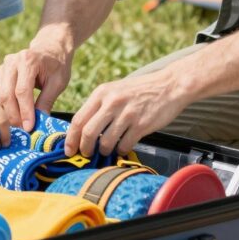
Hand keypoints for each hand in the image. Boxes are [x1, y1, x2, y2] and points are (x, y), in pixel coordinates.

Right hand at [0, 40, 71, 132]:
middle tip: (22, 131)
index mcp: (28, 60)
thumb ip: (47, 101)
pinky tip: (11, 118)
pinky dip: (2, 108)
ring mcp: (3, 66)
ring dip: (6, 113)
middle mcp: (12, 61)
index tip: (29, 127)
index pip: (22, 91)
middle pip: (7, 94)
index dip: (25, 111)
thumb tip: (39, 123)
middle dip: (14, 115)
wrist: (50, 48)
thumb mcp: (58, 82)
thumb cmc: (57, 65)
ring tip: (17, 127)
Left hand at [65, 71, 183, 157]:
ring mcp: (127, 114)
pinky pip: (124, 145)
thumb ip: (99, 106)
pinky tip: (123, 147)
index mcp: (102, 93)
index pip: (78, 119)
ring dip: (104, 150)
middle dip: (84, 149)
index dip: (71, 138)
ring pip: (105, 142)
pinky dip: (121, 150)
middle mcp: (112, 102)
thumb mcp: (115, 90)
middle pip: (88, 133)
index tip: (69, 150)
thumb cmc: (140, 90)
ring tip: (108, 149)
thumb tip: (82, 130)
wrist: (169, 85)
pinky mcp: (141, 125)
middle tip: (86, 154)